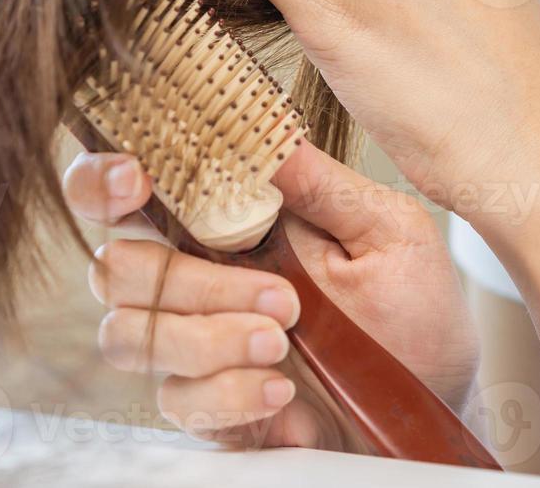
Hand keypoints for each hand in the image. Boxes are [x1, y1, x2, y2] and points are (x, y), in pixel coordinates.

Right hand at [62, 143, 478, 450]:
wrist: (436, 402)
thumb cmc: (412, 309)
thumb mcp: (387, 231)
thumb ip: (321, 185)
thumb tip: (267, 133)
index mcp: (226, 219)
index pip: (128, 189)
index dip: (103, 179)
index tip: (137, 180)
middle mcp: (193, 277)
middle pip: (117, 267)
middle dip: (189, 281)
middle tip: (281, 295)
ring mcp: (193, 344)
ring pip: (130, 335)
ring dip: (208, 337)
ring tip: (285, 338)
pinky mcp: (206, 406)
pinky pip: (177, 400)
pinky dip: (229, 392)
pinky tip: (281, 390)